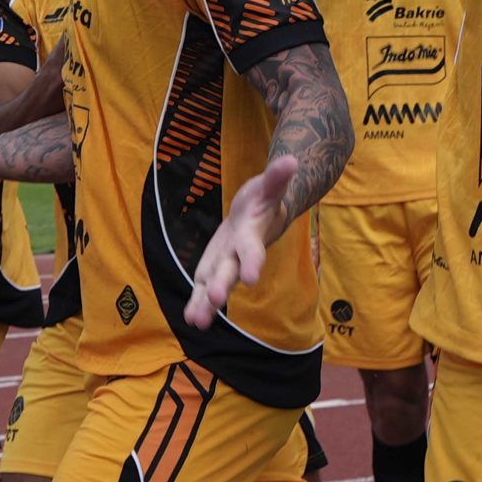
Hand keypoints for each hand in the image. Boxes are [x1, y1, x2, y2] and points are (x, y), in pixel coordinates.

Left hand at [184, 155, 297, 327]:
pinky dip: (198, 302)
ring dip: (207, 304)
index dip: (252, 262)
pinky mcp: (214, 267)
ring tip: (197, 322)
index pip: (252, 250)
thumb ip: (277, 177)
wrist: (260, 216)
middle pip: (230, 271)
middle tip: (214, 299)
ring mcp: (226, 264)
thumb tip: (291, 160)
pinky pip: (204, 286)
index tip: (251, 278)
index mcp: (252, 235)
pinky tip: (190, 319)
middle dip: (222, 285)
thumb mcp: (269, 186)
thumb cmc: (265, 199)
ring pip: (215, 285)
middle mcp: (239, 255)